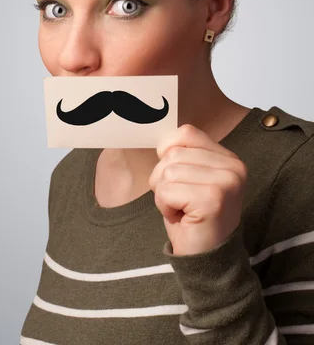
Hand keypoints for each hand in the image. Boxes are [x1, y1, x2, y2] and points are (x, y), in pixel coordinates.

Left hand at [148, 124, 247, 255]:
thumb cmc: (192, 218)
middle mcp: (233, 166)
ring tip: (182, 210)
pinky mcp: (213, 199)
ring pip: (167, 171)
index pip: (185, 133)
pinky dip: (165, 207)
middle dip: (164, 179)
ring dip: (164, 195)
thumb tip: (162, 140)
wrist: (207, 261)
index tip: (179, 179)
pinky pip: (166, 191)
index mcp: (228, 158)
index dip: (168, 154)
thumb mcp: (190, 178)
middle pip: (172, 154)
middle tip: (181, 201)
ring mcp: (225, 182)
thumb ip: (183, 154)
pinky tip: (182, 218)